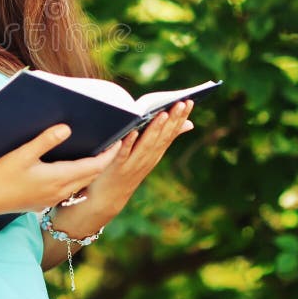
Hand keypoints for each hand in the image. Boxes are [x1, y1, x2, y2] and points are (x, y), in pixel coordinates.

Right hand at [0, 124, 121, 216]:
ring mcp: (53, 198)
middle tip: (113, 144)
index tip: (120, 141)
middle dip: (105, 161)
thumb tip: (66, 128)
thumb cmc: (3, 176)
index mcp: (59, 177)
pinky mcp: (45, 201)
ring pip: (82, 183)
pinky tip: (71, 169)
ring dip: (92, 170)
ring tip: (96, 154)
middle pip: (91, 175)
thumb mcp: (23, 154)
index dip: (109, 155)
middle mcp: (61, 190)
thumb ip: (45, 140)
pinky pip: (70, 189)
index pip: (94, 166)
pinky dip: (78, 178)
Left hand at [80, 100, 194, 216]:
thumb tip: (188, 123)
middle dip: (172, 119)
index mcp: (155, 154)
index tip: (189, 101)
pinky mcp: (117, 168)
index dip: (180, 118)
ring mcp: (133, 164)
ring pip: (146, 145)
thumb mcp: (149, 154)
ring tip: (162, 113)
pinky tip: (133, 131)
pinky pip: (124, 153)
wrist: (109, 197)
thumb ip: (164, 138)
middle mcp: (148, 159)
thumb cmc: (128, 170)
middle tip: (181, 102)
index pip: (171, 133)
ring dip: (155, 129)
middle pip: (162, 137)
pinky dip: (129, 143)